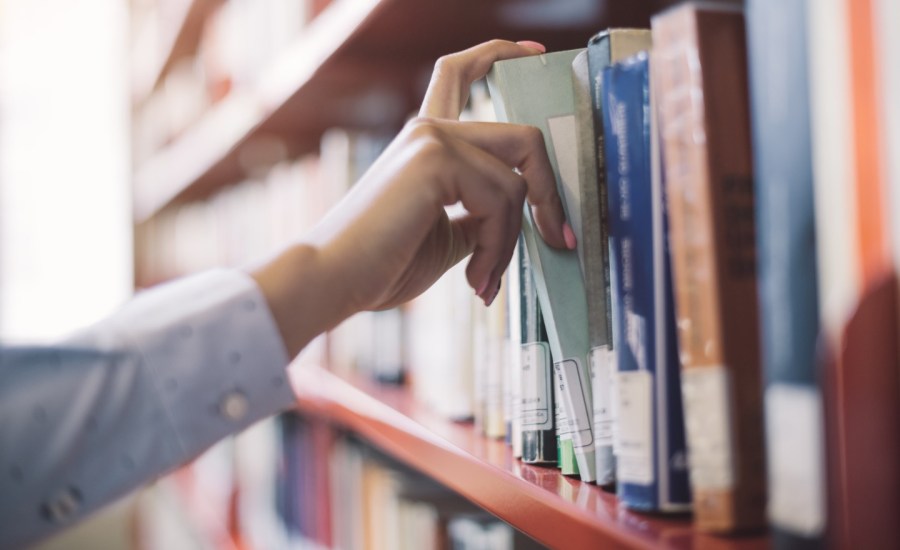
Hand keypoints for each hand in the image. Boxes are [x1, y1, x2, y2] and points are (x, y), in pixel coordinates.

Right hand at [251, 40, 570, 357]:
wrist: (334, 281)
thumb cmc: (381, 265)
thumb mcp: (448, 236)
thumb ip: (482, 215)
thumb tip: (523, 217)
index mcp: (425, 141)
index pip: (461, 72)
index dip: (501, 55)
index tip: (534, 53)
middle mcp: (429, 128)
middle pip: (522, 138)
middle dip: (549, 192)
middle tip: (558, 238)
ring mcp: (432, 138)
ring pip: (517, 181)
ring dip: (512, 241)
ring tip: (485, 279)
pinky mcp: (436, 158)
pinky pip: (502, 200)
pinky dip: (499, 247)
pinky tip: (475, 278)